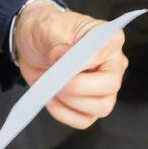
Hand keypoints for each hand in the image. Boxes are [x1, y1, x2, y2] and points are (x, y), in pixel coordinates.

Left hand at [12, 2, 127, 128]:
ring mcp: (105, 87)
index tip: (59, 59)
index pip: (105, 53)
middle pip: (110, 86)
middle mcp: (114, 64)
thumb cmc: (46, 31)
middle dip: (77, 87)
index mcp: (109, 39)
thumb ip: (56, 44)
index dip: (82, 62)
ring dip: (70, 102)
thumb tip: (60, 58)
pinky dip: (65, 113)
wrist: (33, 45)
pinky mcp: (90, 104)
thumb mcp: (47, 29)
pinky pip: (85, 120)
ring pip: (101, 107)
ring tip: (51, 87)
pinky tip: (51, 99)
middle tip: (54, 79)